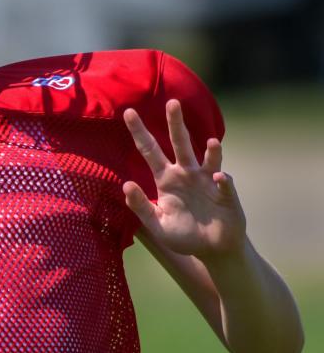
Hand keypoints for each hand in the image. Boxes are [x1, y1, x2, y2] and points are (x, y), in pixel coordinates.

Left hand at [123, 99, 245, 262]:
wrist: (212, 250)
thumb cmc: (184, 236)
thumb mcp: (157, 225)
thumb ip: (140, 207)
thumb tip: (126, 184)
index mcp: (166, 179)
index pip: (149, 151)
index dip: (139, 132)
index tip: (127, 112)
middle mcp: (186, 174)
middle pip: (179, 143)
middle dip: (176, 123)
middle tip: (172, 102)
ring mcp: (207, 181)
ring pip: (208, 157)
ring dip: (212, 149)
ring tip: (210, 141)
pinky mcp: (225, 193)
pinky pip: (224, 183)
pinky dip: (222, 181)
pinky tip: (219, 180)